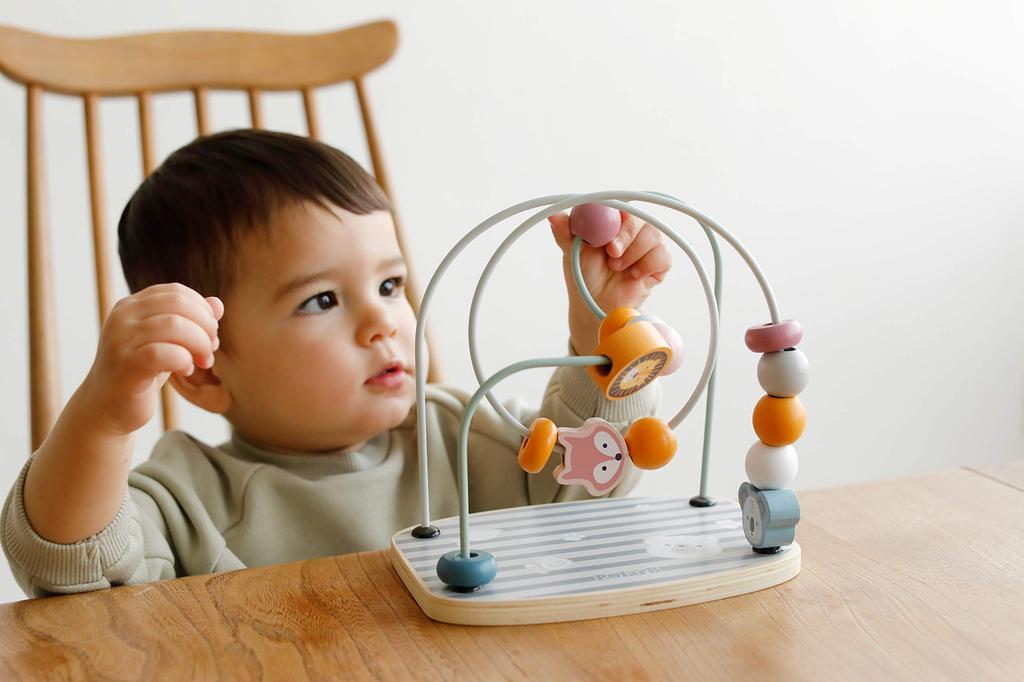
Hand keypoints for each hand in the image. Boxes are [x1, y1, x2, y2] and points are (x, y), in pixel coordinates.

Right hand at [79, 283, 222, 435]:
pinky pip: (164, 353)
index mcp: (131, 305)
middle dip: (205, 325)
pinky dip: (184, 360)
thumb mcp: (168, 341)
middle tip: (211, 348)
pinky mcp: (125, 364)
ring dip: (199, 344)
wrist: (106, 407)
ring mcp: (120, 339)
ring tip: (203, 361)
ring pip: (174, 325)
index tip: (211, 332)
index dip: (202, 309)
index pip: (176, 292)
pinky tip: (187, 370)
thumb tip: (217, 304)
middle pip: (178, 304)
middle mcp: (122, 316)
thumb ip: (191, 321)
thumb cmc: (142, 371)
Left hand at [549, 210, 670, 353]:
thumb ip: (565, 231)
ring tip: (617, 268)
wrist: (596, 305)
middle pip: (640, 218)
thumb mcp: (570, 251)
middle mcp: (631, 228)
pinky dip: (647, 265)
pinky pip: (663, 255)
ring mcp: (647, 245)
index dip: (615, 217)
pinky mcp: (659, 262)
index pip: (619, 205)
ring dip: (634, 254)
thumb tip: (553, 215)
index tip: (605, 234)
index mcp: (611, 220)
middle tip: (612, 253)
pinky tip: (633, 275)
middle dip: (626, 236)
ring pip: (653, 235)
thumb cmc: (583, 274)